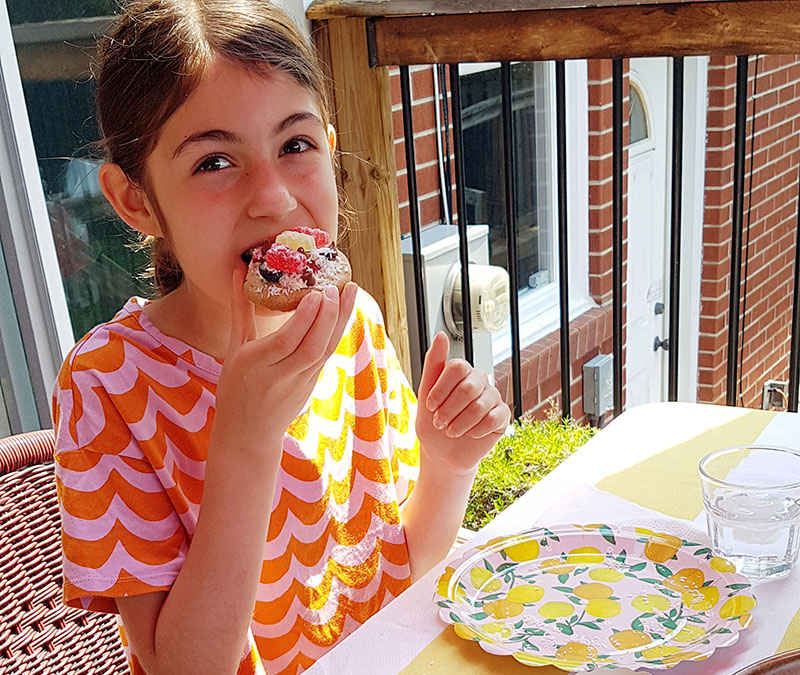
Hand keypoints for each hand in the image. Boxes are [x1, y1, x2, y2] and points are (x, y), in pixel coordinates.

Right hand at [213, 269, 357, 455]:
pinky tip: (344, 310)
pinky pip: (327, 355)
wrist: (249, 434)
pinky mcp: (312, 384)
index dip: (303, 318)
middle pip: (311, 346)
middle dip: (327, 315)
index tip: (314, 293)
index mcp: (255, 365)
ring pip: (325, 350)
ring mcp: (300, 382)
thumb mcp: (234, 349)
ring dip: (340, 320)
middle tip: (334, 286)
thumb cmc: (236, 387)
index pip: (285, 341)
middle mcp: (280, 376)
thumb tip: (239, 270)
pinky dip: (336, 331)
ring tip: (350, 290)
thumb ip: (240, 310)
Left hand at [415, 331, 509, 475]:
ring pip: (479, 406)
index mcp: (462, 371)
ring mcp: (493, 397)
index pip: (458, 367)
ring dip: (459, 424)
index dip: (441, 389)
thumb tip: (441, 334)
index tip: (430, 405)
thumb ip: (433, 362)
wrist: (442, 453)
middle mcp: (480, 380)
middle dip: (449, 410)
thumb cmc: (433, 421)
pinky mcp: (502, 416)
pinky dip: (475, 431)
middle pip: (468, 387)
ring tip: (450, 431)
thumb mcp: (425, 393)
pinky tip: (469, 434)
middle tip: (440, 423)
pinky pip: (492, 419)